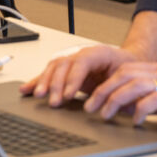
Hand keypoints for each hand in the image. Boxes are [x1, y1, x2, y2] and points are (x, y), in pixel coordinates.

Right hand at [21, 44, 139, 107]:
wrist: (130, 62)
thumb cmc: (129, 70)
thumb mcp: (127, 78)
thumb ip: (115, 89)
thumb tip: (107, 103)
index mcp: (98, 52)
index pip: (81, 62)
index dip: (72, 79)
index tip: (68, 95)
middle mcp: (82, 53)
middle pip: (63, 64)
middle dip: (55, 83)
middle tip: (53, 101)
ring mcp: (73, 60)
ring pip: (53, 67)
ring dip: (44, 82)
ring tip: (38, 96)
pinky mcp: (67, 70)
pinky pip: (50, 73)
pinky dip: (38, 81)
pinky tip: (27, 89)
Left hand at [83, 60, 156, 131]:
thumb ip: (151, 97)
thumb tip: (128, 108)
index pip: (123, 71)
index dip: (104, 83)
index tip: (92, 97)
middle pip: (122, 75)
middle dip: (102, 91)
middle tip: (90, 106)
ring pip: (132, 85)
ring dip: (114, 100)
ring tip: (104, 114)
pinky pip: (152, 99)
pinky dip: (139, 110)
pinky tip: (136, 121)